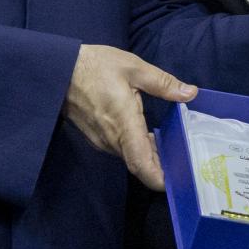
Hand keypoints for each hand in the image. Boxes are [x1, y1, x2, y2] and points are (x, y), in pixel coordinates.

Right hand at [62, 44, 194, 190]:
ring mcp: (102, 140)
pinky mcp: (96, 137)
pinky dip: (137, 148)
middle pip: (140, 164)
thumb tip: (190, 93)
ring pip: (130, 157)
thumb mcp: (134, 68)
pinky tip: (150, 137)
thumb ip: (163, 83)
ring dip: (150, 156)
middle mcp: (112, 139)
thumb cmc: (95, 66)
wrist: (58, 70)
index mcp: (124, 124)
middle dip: (162, 166)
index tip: (177, 181)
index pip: (141, 164)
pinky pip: (121, 149)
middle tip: (185, 160)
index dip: (159, 179)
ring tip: (172, 147)